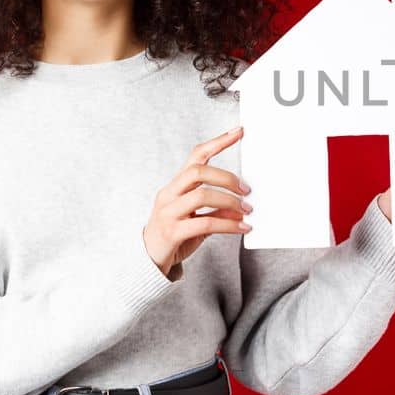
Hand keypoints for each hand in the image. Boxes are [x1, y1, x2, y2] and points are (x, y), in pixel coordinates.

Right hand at [142, 126, 253, 278]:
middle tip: (246, 190)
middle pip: (198, 172)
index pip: (195, 156)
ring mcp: (168, 212)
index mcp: (175, 186)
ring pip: (201, 196)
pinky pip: (205, 223)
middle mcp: (169, 194)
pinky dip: (228, 224)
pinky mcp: (172, 232)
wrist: (148, 262)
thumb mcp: (197, 219)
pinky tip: (242, 228)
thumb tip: (242, 205)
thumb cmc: (174, 236)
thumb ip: (216, 209)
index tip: (239, 132)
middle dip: (226, 178)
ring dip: (230, 202)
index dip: (217, 142)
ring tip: (246, 211)